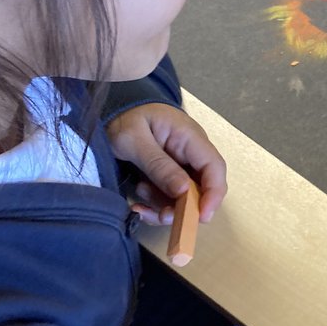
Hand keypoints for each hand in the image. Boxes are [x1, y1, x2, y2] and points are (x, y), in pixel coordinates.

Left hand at [105, 104, 226, 224]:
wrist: (113, 109)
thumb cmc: (124, 117)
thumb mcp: (134, 141)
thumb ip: (158, 165)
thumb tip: (184, 192)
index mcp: (189, 137)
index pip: (214, 167)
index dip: (213, 194)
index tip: (201, 216)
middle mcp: (192, 153)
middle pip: (202, 188)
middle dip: (184, 208)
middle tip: (161, 216)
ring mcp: (182, 165)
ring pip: (184, 197)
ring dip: (164, 206)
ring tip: (139, 197)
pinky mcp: (170, 175)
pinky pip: (170, 197)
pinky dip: (156, 206)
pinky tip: (138, 205)